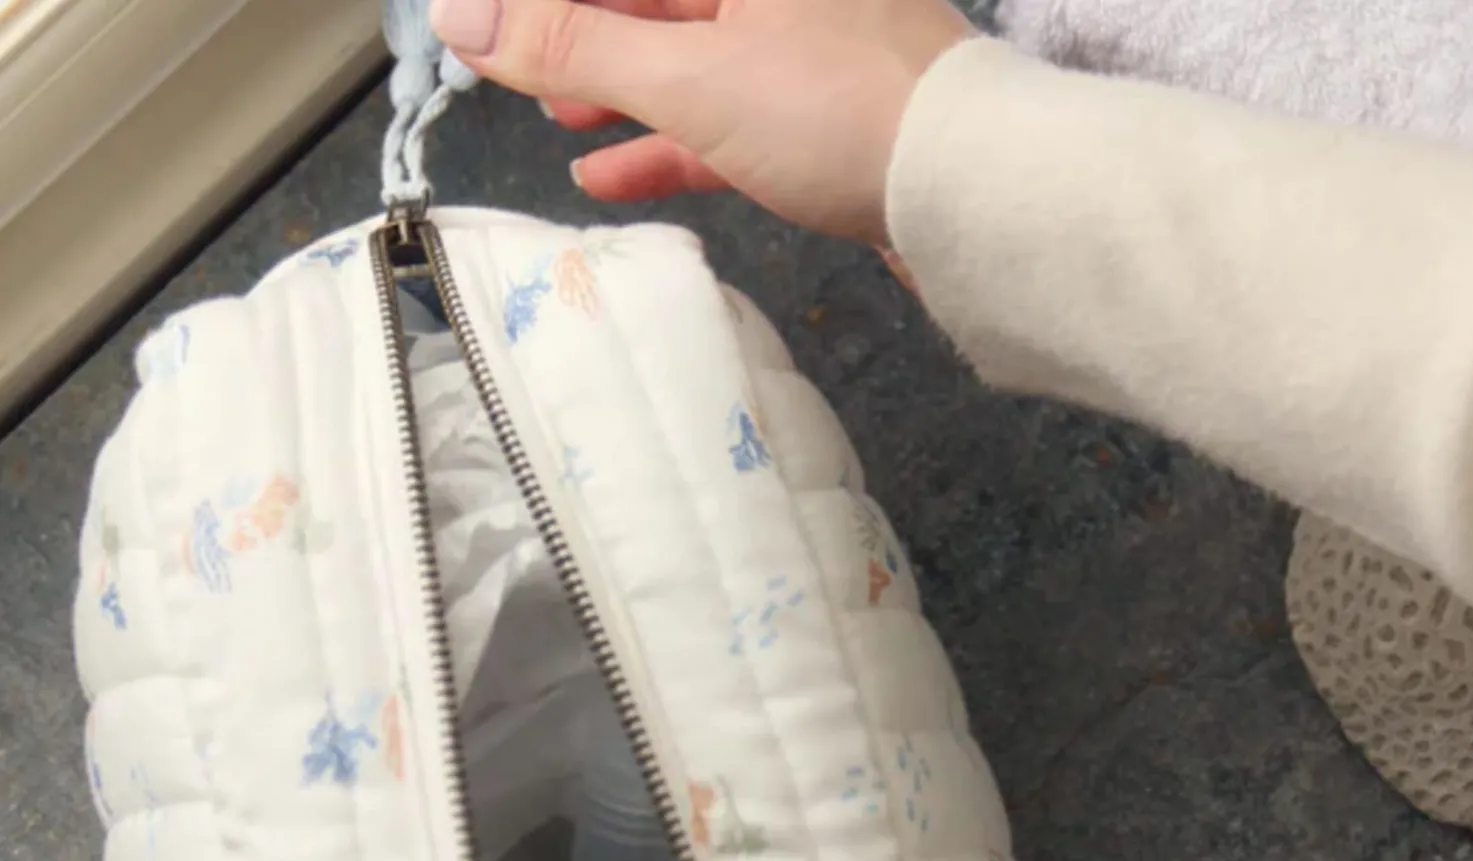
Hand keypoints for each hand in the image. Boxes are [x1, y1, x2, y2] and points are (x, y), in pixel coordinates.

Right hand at [429, 0, 974, 243]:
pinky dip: (666, 142)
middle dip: (581, 30)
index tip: (485, 25)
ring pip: (687, 53)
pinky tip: (611, 173)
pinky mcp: (820, 113)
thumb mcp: (689, 75)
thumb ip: (574, 44)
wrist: (971, 192)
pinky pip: (723, 115)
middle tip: (510, 62)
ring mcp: (800, 43)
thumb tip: (462, 18)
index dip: (550, 3)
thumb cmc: (843, 110)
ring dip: (617, 86)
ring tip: (555, 116)